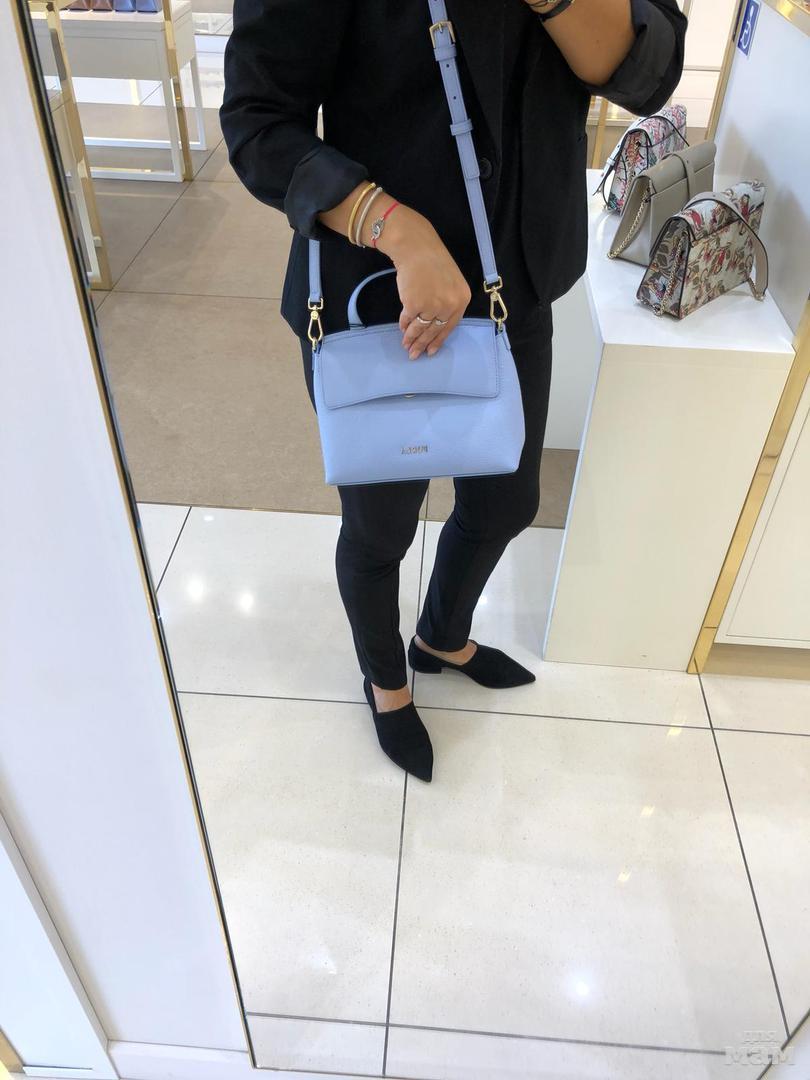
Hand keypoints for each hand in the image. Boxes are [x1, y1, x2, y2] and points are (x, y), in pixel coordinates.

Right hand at [376, 205, 470, 358]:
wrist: (417, 247)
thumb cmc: (432, 262)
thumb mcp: (450, 282)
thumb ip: (446, 303)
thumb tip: (434, 324)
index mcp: (461, 300)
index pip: (450, 327)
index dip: (438, 341)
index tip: (431, 351)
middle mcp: (449, 305)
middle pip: (434, 331)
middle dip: (423, 344)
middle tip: (415, 354)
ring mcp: (432, 305)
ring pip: (420, 328)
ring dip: (411, 339)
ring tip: (406, 345)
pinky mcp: (415, 304)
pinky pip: (408, 320)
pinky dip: (404, 325)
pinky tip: (402, 329)